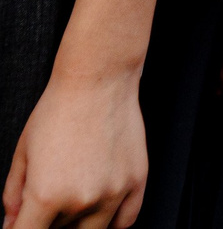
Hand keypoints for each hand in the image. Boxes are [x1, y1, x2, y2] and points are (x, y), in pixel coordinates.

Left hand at [4, 69, 148, 228]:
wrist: (98, 80)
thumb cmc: (58, 110)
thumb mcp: (22, 154)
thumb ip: (12, 196)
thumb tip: (12, 222)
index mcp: (46, 196)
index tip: (20, 226)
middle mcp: (81, 199)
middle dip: (47, 221)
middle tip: (47, 202)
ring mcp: (113, 192)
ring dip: (77, 223)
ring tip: (72, 200)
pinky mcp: (136, 181)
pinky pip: (125, 222)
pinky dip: (111, 223)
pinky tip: (99, 211)